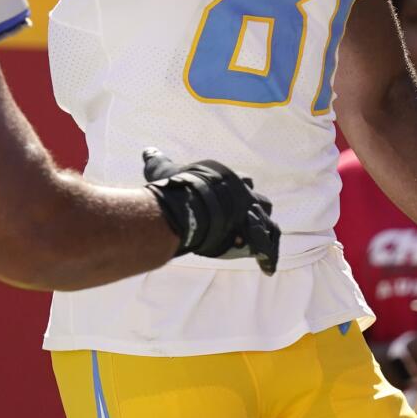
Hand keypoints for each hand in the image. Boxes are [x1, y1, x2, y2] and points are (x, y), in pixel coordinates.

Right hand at [142, 148, 280, 274]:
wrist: (187, 209)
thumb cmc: (177, 189)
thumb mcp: (164, 170)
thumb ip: (158, 161)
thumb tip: (148, 151)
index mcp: (228, 177)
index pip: (241, 180)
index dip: (236, 190)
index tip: (228, 198)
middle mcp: (244, 193)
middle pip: (259, 199)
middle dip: (252, 208)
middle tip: (241, 220)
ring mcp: (251, 213)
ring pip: (267, 218)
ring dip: (261, 227)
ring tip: (253, 239)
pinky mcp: (253, 234)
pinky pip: (268, 245)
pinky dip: (268, 255)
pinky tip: (266, 266)